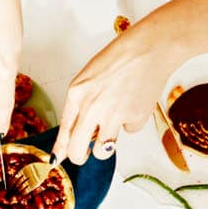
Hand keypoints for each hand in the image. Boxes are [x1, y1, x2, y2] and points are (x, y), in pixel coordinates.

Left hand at [54, 18, 186, 164]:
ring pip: (103, 151)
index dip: (61, 149)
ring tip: (117, 120)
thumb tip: (78, 129)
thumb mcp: (90, 77)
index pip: (64, 130)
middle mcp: (91, 108)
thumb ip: (82, 103)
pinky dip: (132, 122)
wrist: (149, 48)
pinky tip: (135, 103)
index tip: (57, 160)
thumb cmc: (121, 58)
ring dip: (107, 143)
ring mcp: (113, 115)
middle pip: (78, 150)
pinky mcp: (134, 119)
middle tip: (87, 153)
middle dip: (80, 157)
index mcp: (77, 94)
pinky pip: (129, 132)